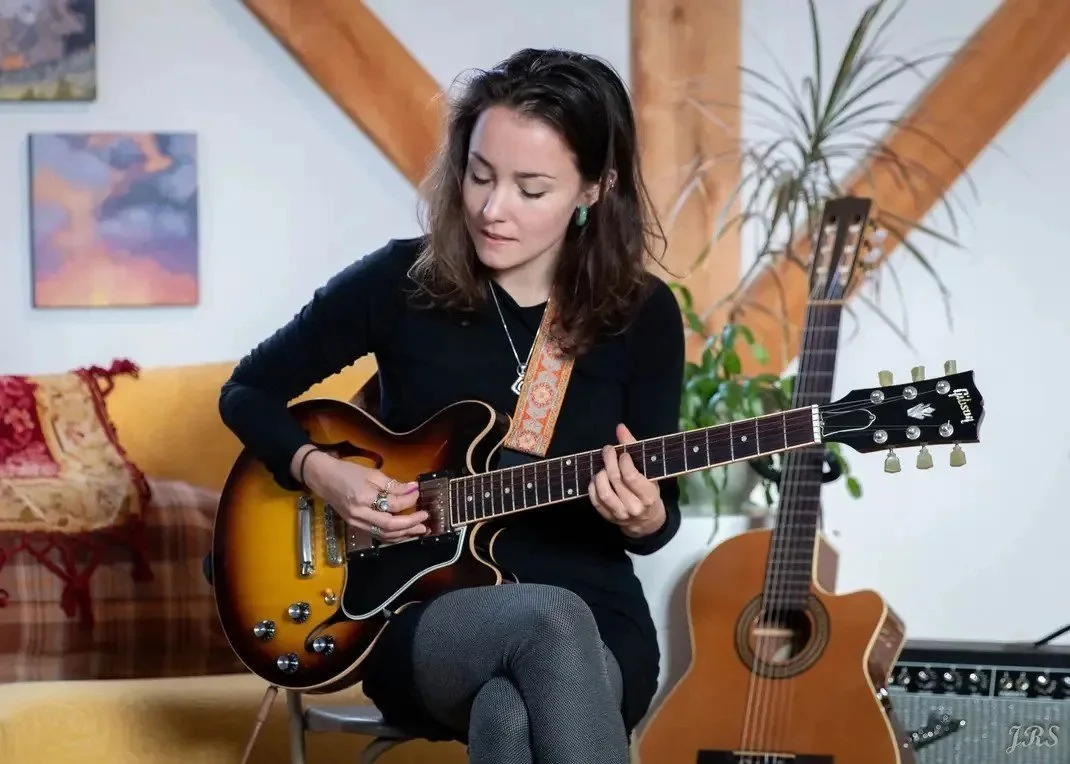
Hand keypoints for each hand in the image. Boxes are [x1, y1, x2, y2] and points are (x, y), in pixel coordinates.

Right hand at [301, 449, 428, 541]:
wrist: (323, 479)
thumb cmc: (346, 472)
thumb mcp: (371, 473)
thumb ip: (393, 485)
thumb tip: (413, 489)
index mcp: (364, 498)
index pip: (393, 504)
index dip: (409, 500)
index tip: (418, 493)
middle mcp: (360, 515)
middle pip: (390, 526)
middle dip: (411, 524)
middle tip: (425, 518)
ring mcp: (357, 523)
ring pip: (385, 535)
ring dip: (405, 534)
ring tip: (419, 529)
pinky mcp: (356, 527)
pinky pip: (378, 535)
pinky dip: (393, 536)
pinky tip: (404, 533)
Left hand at [589, 423, 665, 538]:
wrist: (647, 521)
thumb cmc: (649, 491)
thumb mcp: (648, 472)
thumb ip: (634, 448)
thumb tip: (620, 427)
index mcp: (648, 496)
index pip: (630, 477)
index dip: (623, 461)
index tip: (622, 453)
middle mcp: (634, 507)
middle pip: (615, 481)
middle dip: (609, 461)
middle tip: (607, 451)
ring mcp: (620, 514)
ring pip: (603, 492)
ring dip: (600, 475)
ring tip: (603, 467)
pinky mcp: (608, 517)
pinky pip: (595, 501)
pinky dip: (592, 487)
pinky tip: (596, 478)